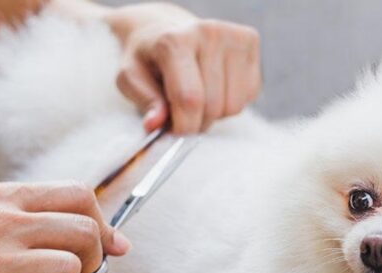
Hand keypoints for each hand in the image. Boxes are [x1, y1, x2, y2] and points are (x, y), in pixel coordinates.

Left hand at [105, 3, 260, 133]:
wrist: (170, 30)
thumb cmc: (150, 58)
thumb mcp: (131, 78)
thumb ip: (144, 101)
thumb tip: (156, 124)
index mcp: (174, 41)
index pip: (189, 99)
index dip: (184, 127)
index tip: (175, 132)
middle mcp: (208, 33)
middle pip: (213, 107)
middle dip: (198, 122)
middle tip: (184, 111)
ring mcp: (233, 35)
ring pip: (233, 106)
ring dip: (216, 113)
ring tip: (200, 95)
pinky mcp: (250, 41)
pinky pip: (248, 96)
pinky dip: (231, 100)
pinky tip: (217, 85)